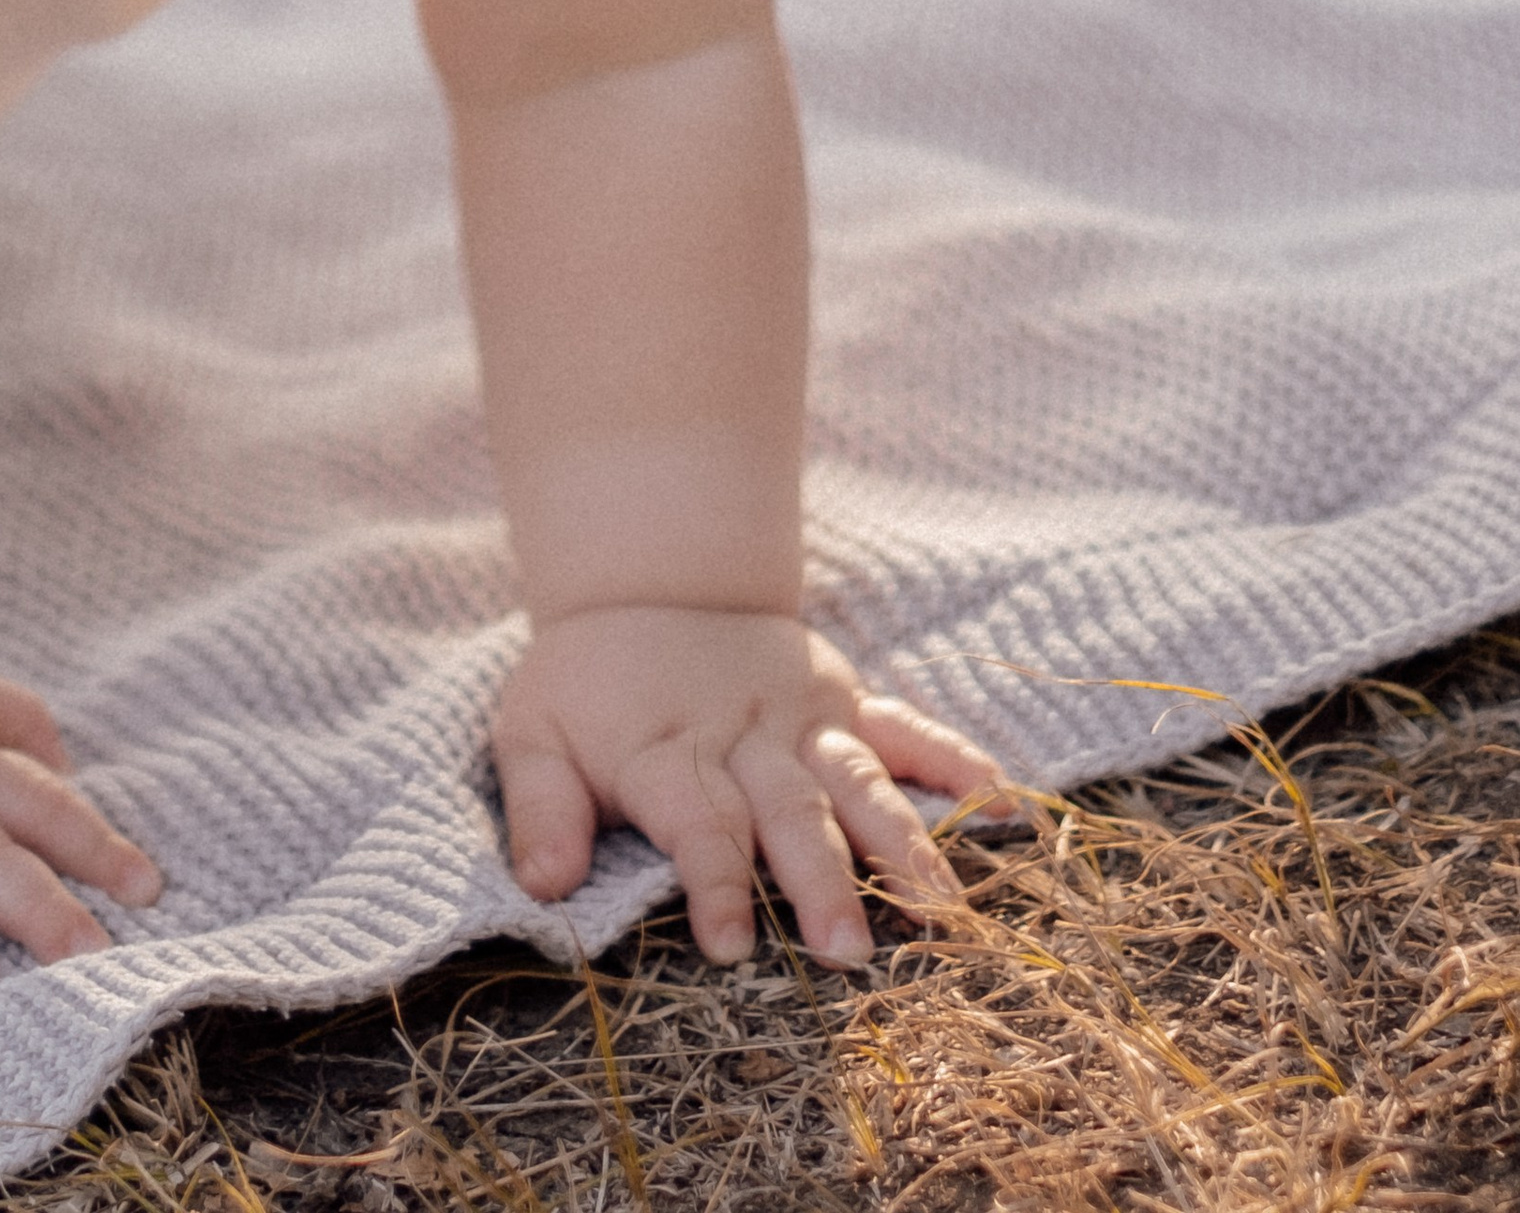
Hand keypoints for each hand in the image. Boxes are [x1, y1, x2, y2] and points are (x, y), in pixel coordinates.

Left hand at [492, 606, 1007, 966]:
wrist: (645, 579)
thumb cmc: (585, 679)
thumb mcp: (530, 729)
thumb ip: (540, 806)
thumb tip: (543, 885)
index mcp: (666, 748)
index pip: (697, 823)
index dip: (713, 884)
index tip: (730, 948)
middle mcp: (743, 735)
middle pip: (789, 813)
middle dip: (819, 883)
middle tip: (849, 952)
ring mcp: (802, 715)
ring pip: (858, 781)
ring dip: (899, 844)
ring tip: (941, 908)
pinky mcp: (843, 697)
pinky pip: (904, 728)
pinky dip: (954, 761)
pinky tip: (1003, 801)